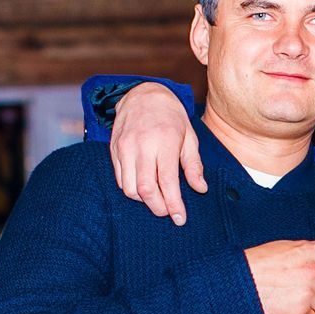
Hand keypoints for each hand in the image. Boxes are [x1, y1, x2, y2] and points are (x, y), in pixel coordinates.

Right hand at [109, 82, 205, 224]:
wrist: (143, 94)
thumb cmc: (171, 117)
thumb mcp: (190, 137)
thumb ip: (193, 165)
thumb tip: (200, 189)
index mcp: (164, 142)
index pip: (167, 181)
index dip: (173, 204)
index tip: (179, 219)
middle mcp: (141, 145)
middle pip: (145, 189)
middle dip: (157, 207)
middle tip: (168, 212)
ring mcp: (124, 147)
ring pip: (128, 188)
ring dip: (143, 200)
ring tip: (157, 198)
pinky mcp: (113, 149)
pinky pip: (119, 179)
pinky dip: (131, 189)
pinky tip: (143, 187)